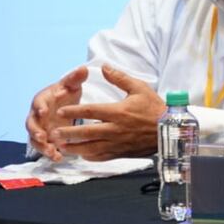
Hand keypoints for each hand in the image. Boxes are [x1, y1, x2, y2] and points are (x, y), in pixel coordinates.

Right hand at [25, 67, 87, 161]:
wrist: (65, 102)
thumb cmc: (66, 92)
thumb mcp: (71, 84)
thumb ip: (75, 78)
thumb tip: (83, 69)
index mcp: (42, 100)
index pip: (38, 102)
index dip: (39, 107)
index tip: (43, 111)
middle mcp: (37, 115)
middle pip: (31, 124)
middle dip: (35, 131)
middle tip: (42, 137)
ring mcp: (40, 127)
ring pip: (35, 139)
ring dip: (42, 146)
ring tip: (53, 152)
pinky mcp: (45, 138)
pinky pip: (44, 147)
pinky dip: (49, 153)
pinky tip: (59, 157)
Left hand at [50, 65, 166, 160]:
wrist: (169, 130)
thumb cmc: (154, 108)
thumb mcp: (139, 88)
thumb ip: (120, 78)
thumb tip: (104, 67)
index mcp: (118, 112)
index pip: (90, 111)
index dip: (73, 111)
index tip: (60, 111)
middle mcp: (115, 129)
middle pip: (86, 132)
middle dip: (68, 132)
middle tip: (54, 132)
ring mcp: (117, 143)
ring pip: (91, 147)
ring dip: (74, 147)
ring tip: (61, 146)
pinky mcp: (121, 152)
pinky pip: (101, 156)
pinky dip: (89, 156)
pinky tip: (81, 154)